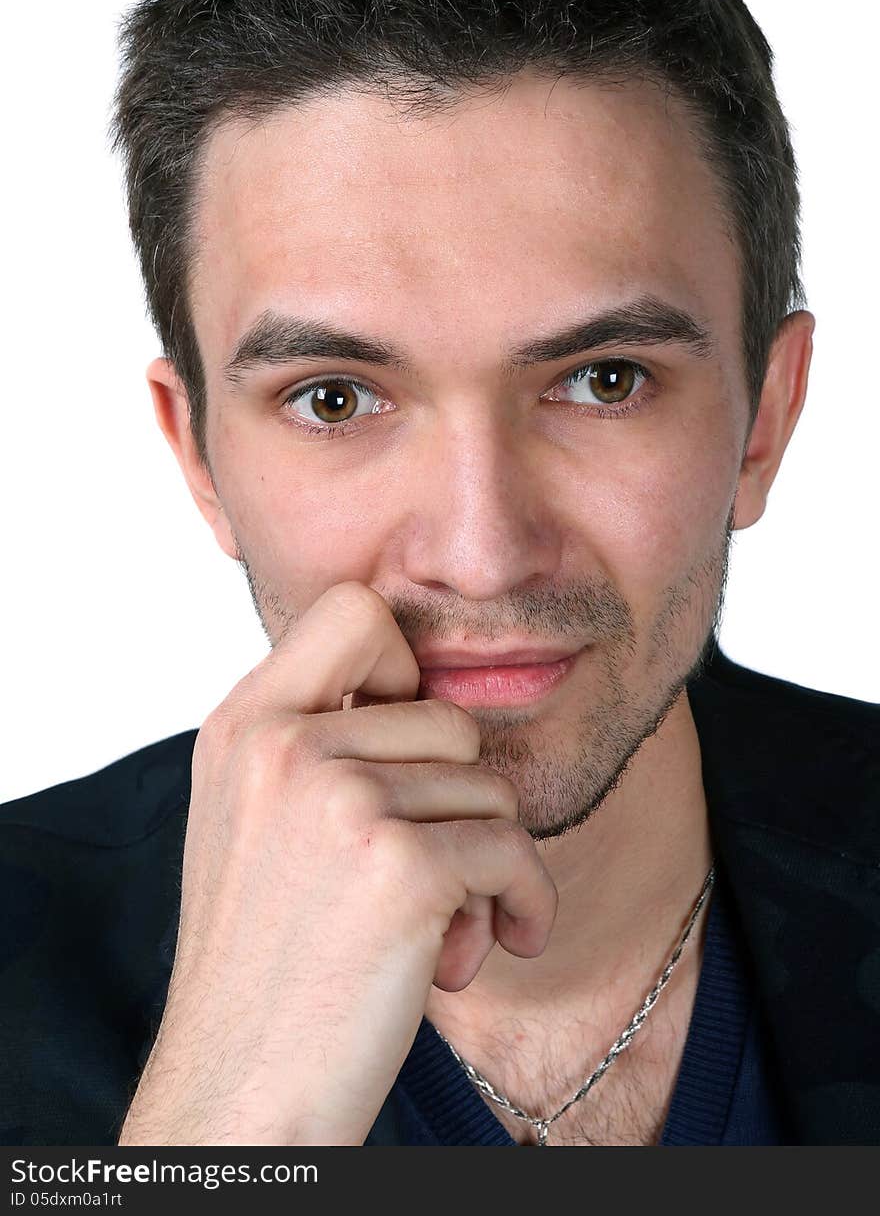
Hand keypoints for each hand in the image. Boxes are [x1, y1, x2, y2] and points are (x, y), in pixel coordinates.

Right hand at [117, 581, 556, 1145]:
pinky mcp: (402, 865)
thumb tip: (415, 689)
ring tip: (435, 929)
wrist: (241, 1096)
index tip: (402, 744)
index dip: (403, 662)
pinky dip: (523, 905)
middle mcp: (284, 745)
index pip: (354, 608)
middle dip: (456, 801)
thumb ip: (310, 741)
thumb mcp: (249, 820)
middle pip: (449, 716)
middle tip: (422, 876)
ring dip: (486, 865)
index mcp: (242, 725)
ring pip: (490, 787)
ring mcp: (340, 799)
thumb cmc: (264, 964)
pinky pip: (516, 852)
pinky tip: (480, 953)